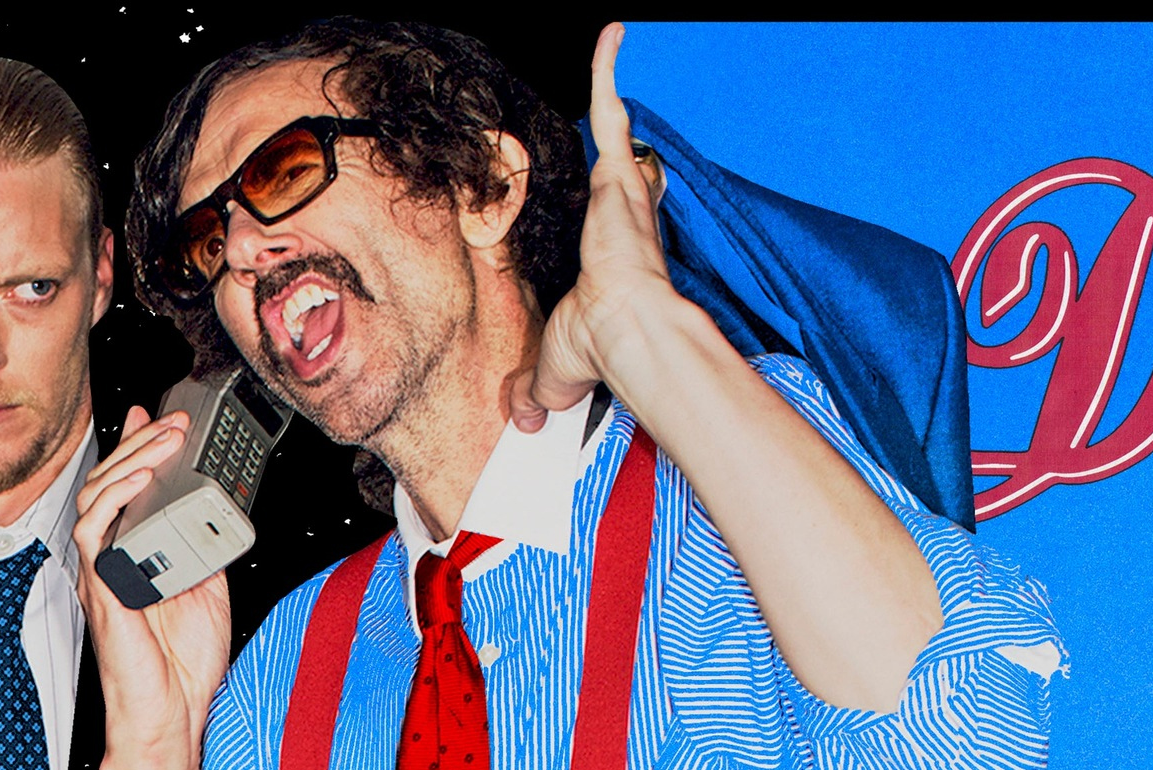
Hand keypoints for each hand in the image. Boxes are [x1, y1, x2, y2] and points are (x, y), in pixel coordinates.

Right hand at [72, 406, 227, 769]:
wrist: (174, 706)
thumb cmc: (184, 659)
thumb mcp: (208, 584)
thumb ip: (205, 544)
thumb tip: (216, 508)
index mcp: (136, 551)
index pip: (127, 487)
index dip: (135, 447)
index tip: (157, 416)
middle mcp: (113, 555)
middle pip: (109, 482)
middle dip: (139, 443)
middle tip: (172, 421)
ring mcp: (104, 568)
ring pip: (96, 495)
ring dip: (130, 460)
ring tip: (165, 439)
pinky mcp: (101, 583)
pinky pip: (93, 529)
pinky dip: (114, 495)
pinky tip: (140, 476)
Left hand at [508, 22, 681, 431]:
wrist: (626, 335)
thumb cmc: (601, 350)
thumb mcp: (555, 372)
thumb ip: (538, 393)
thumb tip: (526, 424)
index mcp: (614, 256)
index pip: (614, 218)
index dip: (614, 203)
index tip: (615, 193)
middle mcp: (624, 217)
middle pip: (618, 165)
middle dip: (615, 137)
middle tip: (612, 100)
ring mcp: (622, 193)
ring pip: (614, 125)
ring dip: (610, 86)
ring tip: (610, 44)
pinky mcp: (617, 175)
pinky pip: (610, 109)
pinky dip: (608, 68)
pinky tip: (610, 34)